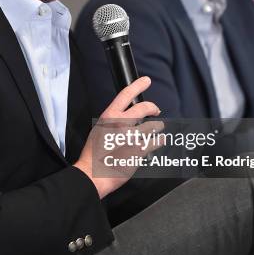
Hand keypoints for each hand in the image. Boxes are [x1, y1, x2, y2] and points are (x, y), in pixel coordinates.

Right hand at [73, 76, 162, 198]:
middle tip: (156, 110)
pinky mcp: (139, 150)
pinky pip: (155, 142)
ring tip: (158, 127)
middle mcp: (121, 124)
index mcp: (109, 117)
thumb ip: (112, 122)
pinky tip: (160, 140)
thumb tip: (124, 118)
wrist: (93, 174)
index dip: (138, 85)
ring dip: (157, 126)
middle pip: (143, 108)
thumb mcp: (99, 130)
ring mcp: (131, 137)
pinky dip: (159, 140)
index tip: (146, 81)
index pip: (125, 95)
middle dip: (153, 107)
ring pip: (152, 126)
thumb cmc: (93, 155)